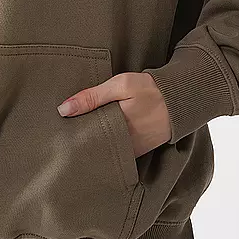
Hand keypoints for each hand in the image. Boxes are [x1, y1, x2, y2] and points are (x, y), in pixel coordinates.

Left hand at [56, 70, 171, 156]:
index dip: (71, 138)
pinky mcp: (139, 151)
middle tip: (62, 140)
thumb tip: (63, 110)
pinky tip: (98, 139)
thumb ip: (92, 97)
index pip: (86, 140)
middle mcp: (124, 146)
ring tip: (76, 140)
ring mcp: (132, 151)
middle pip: (94, 149)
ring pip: (106, 152)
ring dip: (94, 145)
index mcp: (117, 129)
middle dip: (80, 144)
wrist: (181, 99)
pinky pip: (118, 153)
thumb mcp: (120, 85)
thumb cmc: (149, 89)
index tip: (58, 135)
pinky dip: (108, 147)